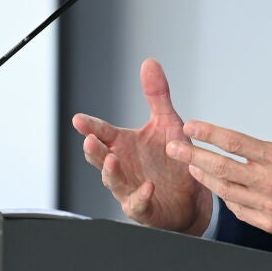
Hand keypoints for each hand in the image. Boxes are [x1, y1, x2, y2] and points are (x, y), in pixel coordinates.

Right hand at [72, 58, 212, 234]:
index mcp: (124, 144)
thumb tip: (149, 63)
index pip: (102, 132)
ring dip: (111, 172)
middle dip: (94, 150)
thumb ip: (157, 95)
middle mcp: (122, 165)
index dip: (90, 126)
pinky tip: (148, 187)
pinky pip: (137, 204)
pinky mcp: (144, 208)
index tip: (78, 120)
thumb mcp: (168, 122)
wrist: (193, 193)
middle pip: (100, 157)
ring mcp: (130, 187)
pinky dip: (141, 196)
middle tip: (89, 140)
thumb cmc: (173, 158)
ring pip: (113, 181)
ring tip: (111, 160)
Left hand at [166, 74, 271, 243]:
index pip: (234, 142)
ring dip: (205, 177)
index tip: (191, 126)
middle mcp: (269, 182)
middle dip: (193, 156)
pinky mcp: (270, 223)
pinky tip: (218, 189)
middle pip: (221, 167)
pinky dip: (226, 198)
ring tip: (190, 166)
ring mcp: (267, 205)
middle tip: (173, 147)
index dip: (209, 133)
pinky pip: (240, 210)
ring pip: (226, 190)